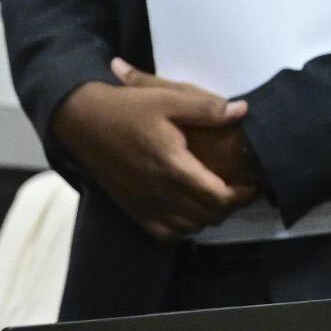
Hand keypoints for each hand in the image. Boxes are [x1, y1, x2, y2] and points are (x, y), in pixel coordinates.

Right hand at [50, 60, 257, 239]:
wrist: (79, 120)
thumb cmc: (124, 108)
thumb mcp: (165, 97)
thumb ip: (205, 107)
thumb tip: (242, 110)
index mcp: (172, 166)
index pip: (219, 198)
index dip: (242, 195)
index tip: (251, 183)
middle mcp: (159, 192)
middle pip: (208, 216)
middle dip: (229, 205)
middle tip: (237, 188)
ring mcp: (143, 204)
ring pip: (190, 228)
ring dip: (208, 216)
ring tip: (213, 197)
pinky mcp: (131, 209)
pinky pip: (166, 233)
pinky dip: (183, 227)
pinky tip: (186, 210)